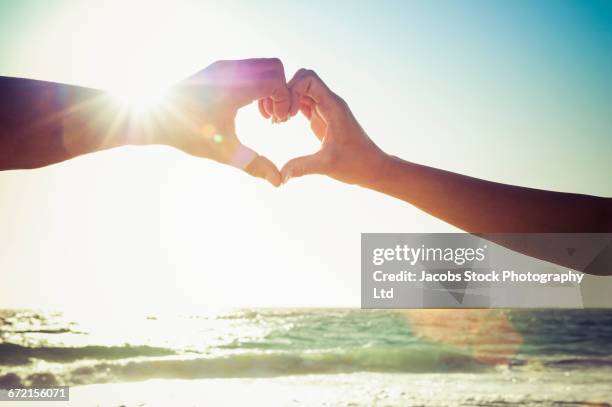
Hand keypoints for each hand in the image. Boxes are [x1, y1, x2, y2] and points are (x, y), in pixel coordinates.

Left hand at [159, 58, 290, 185]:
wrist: (154, 118)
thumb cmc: (188, 135)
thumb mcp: (225, 153)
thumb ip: (255, 165)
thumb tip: (279, 183)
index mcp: (234, 87)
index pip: (277, 80)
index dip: (285, 101)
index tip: (277, 122)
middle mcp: (230, 70)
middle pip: (275, 67)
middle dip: (282, 91)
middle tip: (273, 116)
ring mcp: (224, 66)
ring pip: (264, 66)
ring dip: (271, 88)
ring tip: (264, 115)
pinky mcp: (219, 68)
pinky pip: (251, 68)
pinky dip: (259, 84)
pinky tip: (252, 108)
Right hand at [279, 69, 388, 185]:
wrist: (372, 168)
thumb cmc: (356, 164)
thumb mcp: (326, 165)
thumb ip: (302, 167)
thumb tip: (279, 177)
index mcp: (334, 107)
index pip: (309, 79)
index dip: (292, 90)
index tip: (287, 114)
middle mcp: (329, 103)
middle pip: (303, 79)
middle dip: (286, 91)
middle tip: (278, 115)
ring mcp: (325, 109)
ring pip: (301, 89)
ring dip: (286, 99)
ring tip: (278, 120)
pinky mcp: (321, 117)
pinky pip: (303, 102)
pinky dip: (290, 107)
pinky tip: (282, 122)